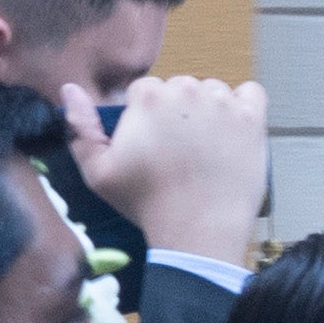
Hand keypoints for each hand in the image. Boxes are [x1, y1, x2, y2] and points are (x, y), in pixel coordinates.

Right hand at [76, 72, 274, 261]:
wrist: (198, 233)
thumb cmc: (146, 204)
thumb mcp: (98, 174)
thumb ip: (80, 128)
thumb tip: (69, 88)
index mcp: (148, 95)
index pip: (145, 91)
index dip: (146, 119)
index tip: (151, 147)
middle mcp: (187, 88)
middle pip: (180, 88)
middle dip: (177, 113)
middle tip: (178, 152)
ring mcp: (224, 102)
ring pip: (213, 92)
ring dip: (209, 111)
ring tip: (205, 150)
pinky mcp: (254, 118)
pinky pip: (250, 94)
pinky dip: (243, 108)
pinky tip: (233, 133)